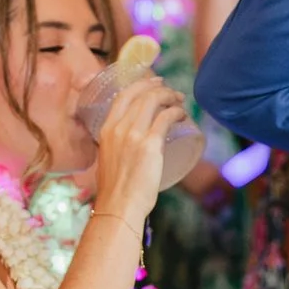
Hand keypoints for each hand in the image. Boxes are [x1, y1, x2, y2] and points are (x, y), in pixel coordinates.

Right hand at [92, 76, 186, 226]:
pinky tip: (183, 115)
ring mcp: (133, 135)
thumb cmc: (115, 190)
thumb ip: (117, 148)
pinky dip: (177, 112)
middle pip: (141, 94)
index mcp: (105, 129)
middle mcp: (118, 127)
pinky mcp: (150, 145)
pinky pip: (166, 117)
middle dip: (160, 88)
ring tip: (180, 102)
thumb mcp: (109, 160)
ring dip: (170, 97)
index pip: (123, 95)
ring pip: (154, 101)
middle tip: (172, 92)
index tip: (154, 82)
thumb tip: (130, 148)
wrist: (118, 206)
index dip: (140, 84)